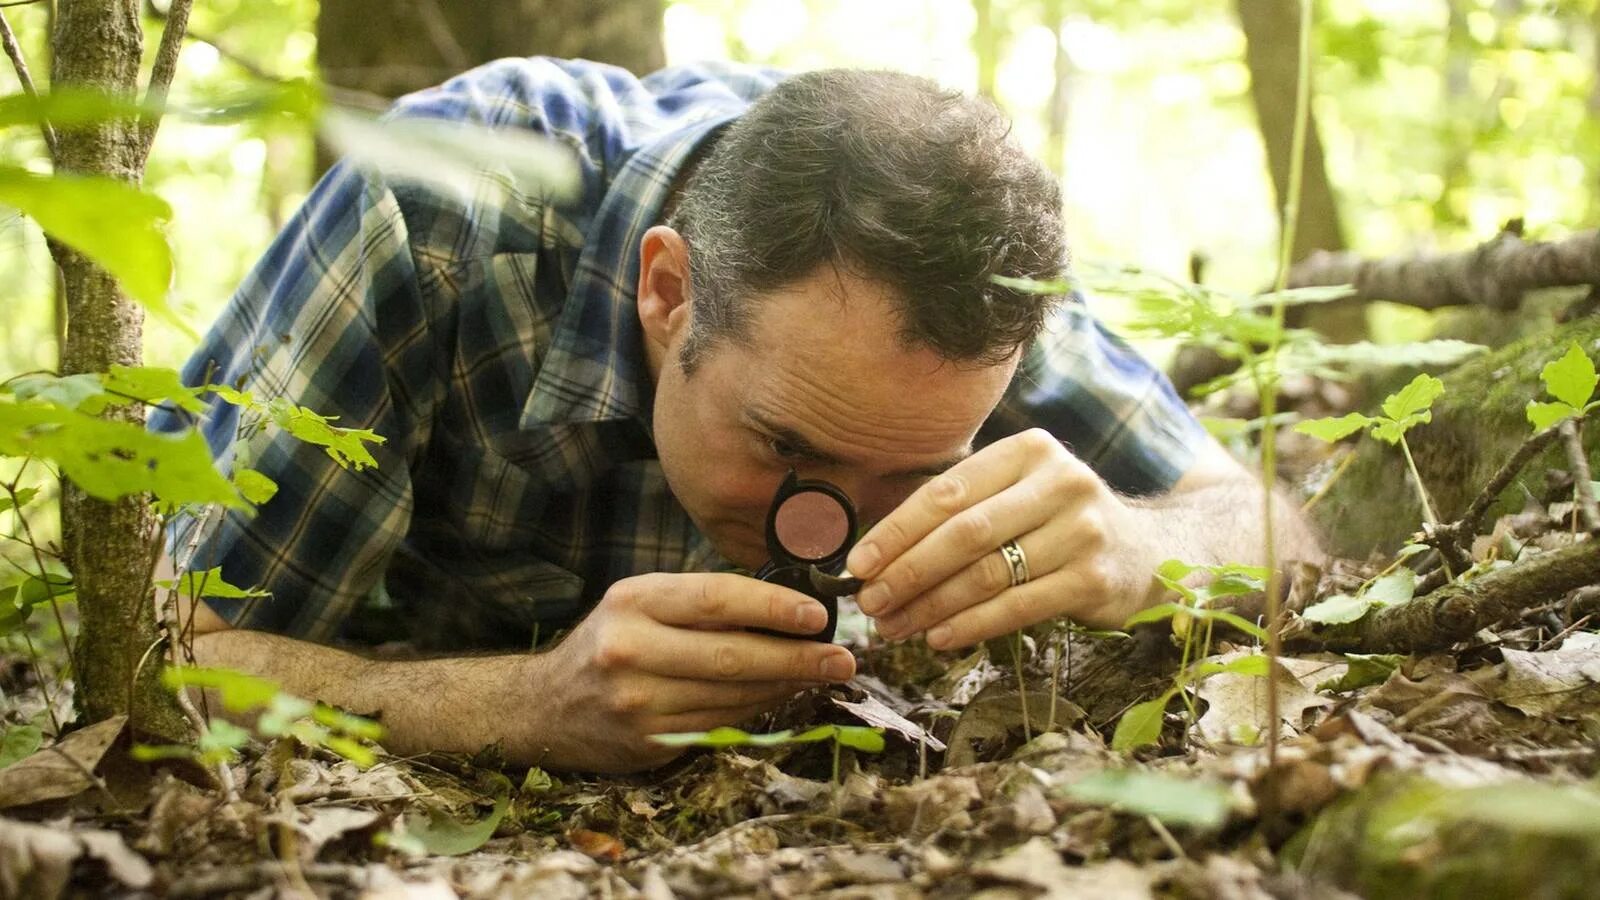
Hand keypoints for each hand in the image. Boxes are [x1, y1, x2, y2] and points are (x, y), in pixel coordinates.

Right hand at [524, 572, 856, 772]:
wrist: (544, 708)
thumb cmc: (610, 642)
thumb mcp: (641, 604)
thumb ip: (701, 604)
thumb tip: (787, 608)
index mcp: (633, 601)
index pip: (716, 598)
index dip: (774, 606)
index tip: (817, 615)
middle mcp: (630, 648)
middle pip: (732, 654)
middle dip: (797, 656)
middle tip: (842, 658)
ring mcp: (638, 701)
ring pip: (732, 694)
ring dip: (786, 686)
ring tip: (824, 676)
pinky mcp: (648, 741)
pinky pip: (721, 723)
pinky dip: (758, 710)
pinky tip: (784, 697)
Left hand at [846, 429, 1160, 649]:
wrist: (1144, 553)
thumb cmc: (1056, 524)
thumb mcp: (1014, 496)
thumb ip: (957, 511)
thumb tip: (874, 553)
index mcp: (1028, 450)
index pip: (947, 491)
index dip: (897, 531)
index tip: (859, 564)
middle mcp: (1060, 481)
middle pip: (964, 533)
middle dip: (908, 572)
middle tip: (870, 602)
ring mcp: (1082, 529)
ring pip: (988, 573)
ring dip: (932, 605)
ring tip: (895, 627)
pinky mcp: (1094, 577)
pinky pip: (1018, 606)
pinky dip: (972, 625)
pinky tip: (939, 638)